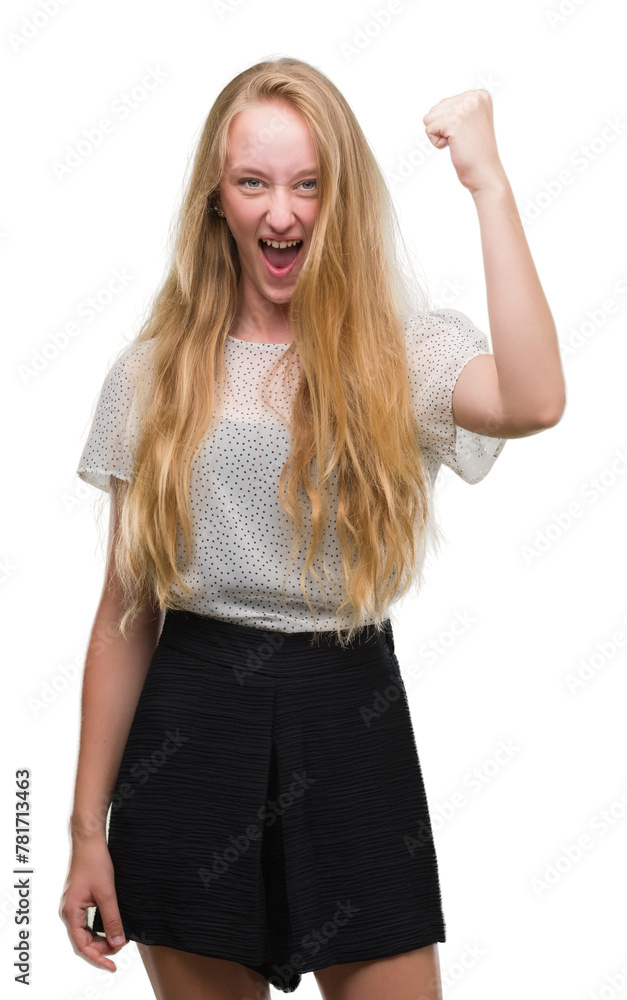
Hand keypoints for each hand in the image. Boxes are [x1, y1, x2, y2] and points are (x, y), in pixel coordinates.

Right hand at [58, 837, 126, 971]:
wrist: (89, 840)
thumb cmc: (94, 862)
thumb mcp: (107, 893)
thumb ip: (112, 919)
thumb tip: (118, 942)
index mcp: (70, 912)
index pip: (82, 945)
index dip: (98, 958)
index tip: (113, 965)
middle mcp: (69, 911)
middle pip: (83, 941)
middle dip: (102, 948)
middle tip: (121, 948)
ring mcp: (74, 905)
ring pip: (86, 931)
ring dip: (101, 938)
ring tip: (119, 939)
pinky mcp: (80, 899)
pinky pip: (88, 921)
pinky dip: (100, 927)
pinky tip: (112, 927)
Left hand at [423, 89, 506, 194]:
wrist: (485, 173)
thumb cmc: (476, 152)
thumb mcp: (470, 122)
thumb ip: (457, 109)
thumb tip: (435, 109)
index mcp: (479, 95)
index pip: (444, 104)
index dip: (448, 124)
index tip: (466, 133)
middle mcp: (473, 97)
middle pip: (435, 110)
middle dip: (442, 128)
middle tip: (462, 139)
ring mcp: (465, 108)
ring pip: (429, 118)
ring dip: (439, 135)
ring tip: (458, 142)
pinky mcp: (454, 122)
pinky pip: (429, 129)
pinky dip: (437, 142)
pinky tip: (454, 146)